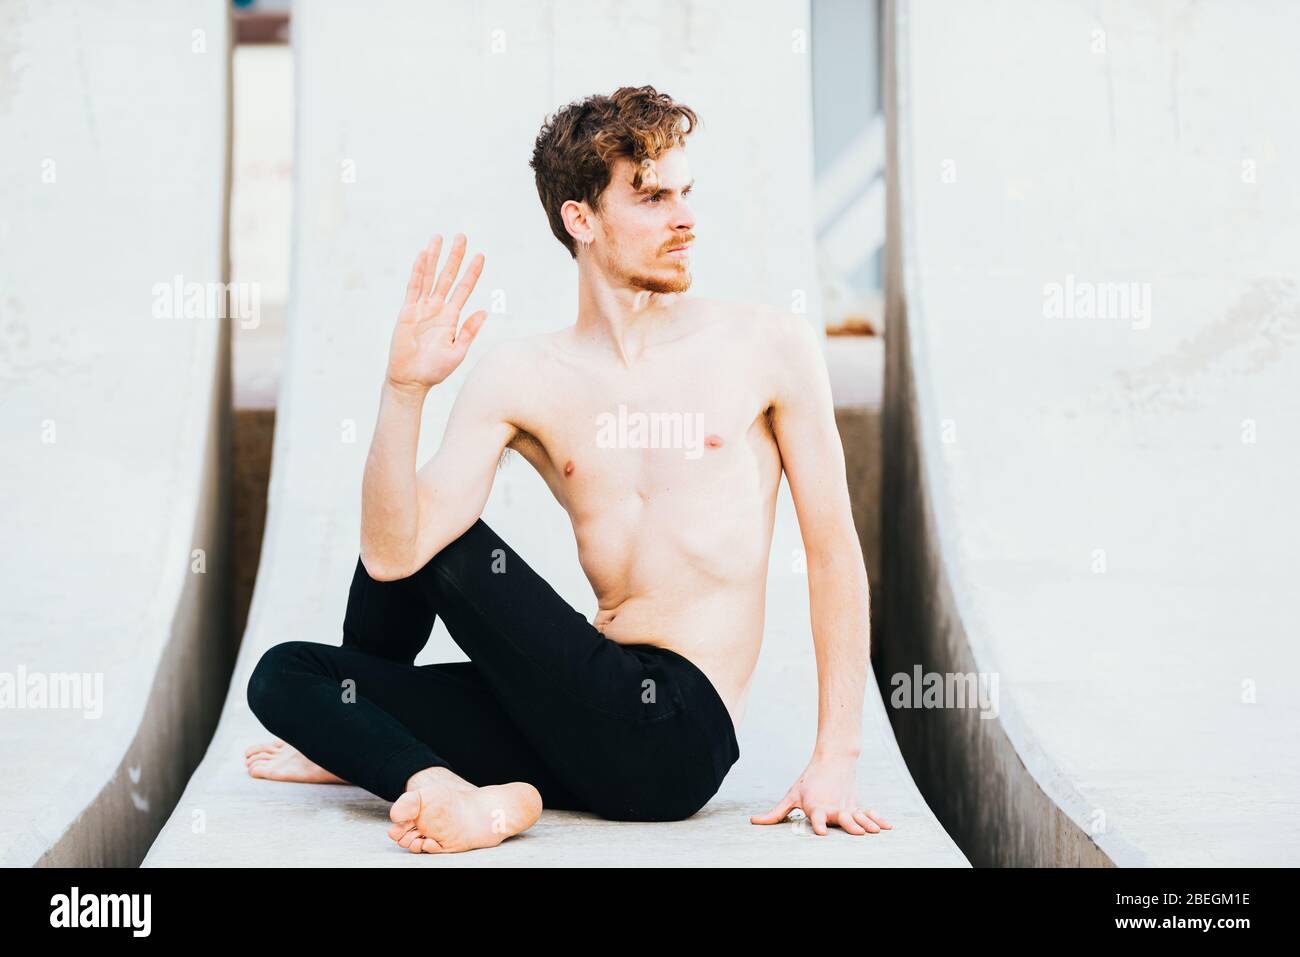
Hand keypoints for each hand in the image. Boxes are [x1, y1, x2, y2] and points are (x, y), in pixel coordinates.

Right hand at [386, 233, 487, 392]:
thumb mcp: (458, 352)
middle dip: (455, 257)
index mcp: (451, 317)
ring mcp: (421, 308)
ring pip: (429, 276)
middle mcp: (437, 308)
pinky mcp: (407, 311)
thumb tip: (484, 311)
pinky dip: (418, 271)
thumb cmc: (435, 370)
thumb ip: (469, 331)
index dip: (472, 272)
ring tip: (439, 237)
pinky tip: (422, 255)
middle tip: (462, 236)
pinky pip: (413, 287)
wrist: (411, 379)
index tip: (480, 255)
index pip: (464, 289)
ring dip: (435, 257)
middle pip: (448, 276)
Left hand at [750, 755, 892, 835]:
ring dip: (868, 824)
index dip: (817, 825)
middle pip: (843, 818)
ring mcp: (847, 807)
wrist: (832, 760)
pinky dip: (880, 820)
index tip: (820, 832)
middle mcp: (834, 809)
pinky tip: (889, 828)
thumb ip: (776, 813)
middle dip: (851, 826)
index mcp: (816, 807)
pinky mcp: (857, 806)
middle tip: (859, 834)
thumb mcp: (791, 795)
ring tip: (877, 832)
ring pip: (860, 817)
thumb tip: (754, 822)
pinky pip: (870, 814)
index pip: (816, 817)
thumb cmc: (808, 781)